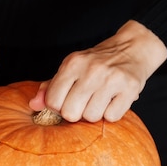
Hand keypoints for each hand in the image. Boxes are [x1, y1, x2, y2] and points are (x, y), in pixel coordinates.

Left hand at [29, 20, 166, 121]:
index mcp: (72, 63)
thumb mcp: (72, 68)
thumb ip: (51, 87)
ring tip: (101, 99)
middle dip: (77, 113)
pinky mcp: (130, 88)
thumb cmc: (97, 63)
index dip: (58, 107)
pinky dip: (112, 113)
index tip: (68, 100)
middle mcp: (91, 69)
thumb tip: (33, 105)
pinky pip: (112, 117)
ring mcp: (112, 78)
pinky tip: (114, 100)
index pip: (53, 101)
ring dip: (95, 113)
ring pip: (91, 117)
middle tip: (85, 102)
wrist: (133, 48)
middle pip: (71, 113)